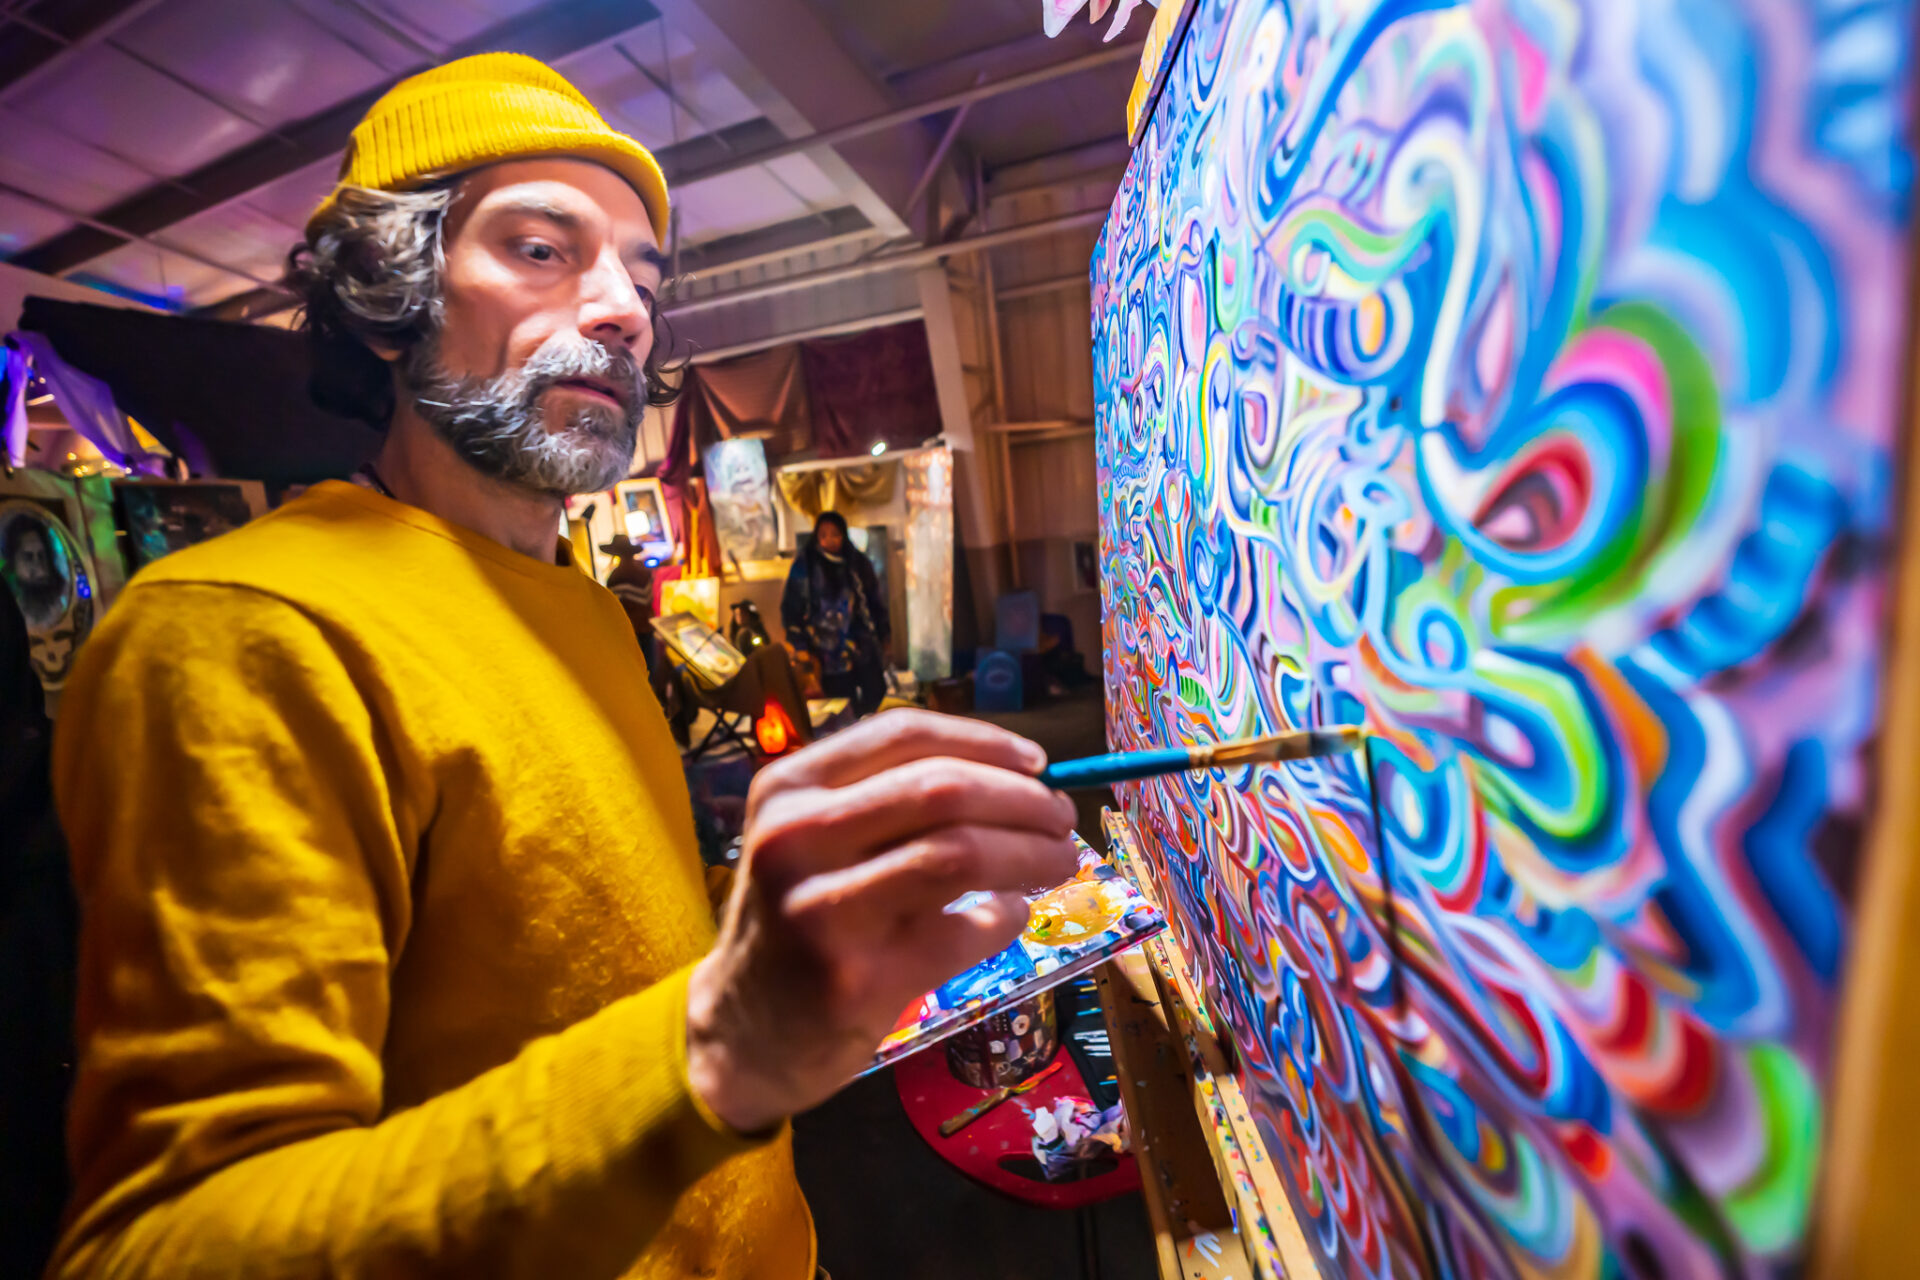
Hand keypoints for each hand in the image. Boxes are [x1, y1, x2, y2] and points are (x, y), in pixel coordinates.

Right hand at [685, 708, 1076, 1131]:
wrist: (741, 1032)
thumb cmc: (798, 921)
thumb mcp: (812, 841)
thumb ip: (888, 803)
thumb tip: (1020, 776)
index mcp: (788, 787)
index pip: (904, 735)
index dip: (986, 742)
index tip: (1038, 763)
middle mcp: (795, 837)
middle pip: (944, 789)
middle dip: (1024, 801)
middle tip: (1062, 820)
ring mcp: (822, 909)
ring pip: (961, 854)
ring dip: (1030, 855)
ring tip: (1057, 862)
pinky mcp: (856, 976)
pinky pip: (964, 932)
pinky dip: (1005, 919)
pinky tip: (1007, 918)